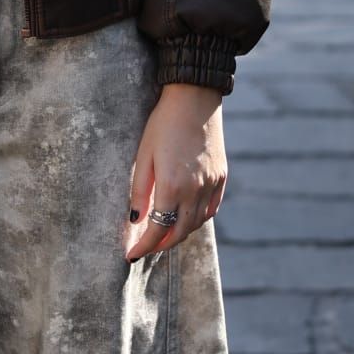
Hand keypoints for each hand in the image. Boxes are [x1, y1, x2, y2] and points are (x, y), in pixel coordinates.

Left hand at [123, 85, 225, 262]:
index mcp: (173, 186)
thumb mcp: (143, 156)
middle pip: (180, 232)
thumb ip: (139, 191)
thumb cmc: (163, 124)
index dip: (144, 246)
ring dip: (179, 234)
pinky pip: (211, 209)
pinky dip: (198, 220)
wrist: (195, 98)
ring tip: (163, 234)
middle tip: (146, 249)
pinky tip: (186, 218)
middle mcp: (196, 190)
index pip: (158, 229)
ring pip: (197, 223)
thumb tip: (134, 221)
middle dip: (161, 245)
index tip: (131, 255)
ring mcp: (212, 184)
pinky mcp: (221, 177)